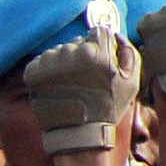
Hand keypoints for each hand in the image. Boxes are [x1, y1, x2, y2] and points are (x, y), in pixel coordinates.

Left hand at [22, 28, 138, 155]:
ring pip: (59, 51)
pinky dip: (48, 71)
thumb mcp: (132, 81)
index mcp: (97, 53)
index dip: (102, 47)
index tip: (100, 63)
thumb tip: (116, 34)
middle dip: (83, 55)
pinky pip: (42, 61)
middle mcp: (71, 54)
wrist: (77, 132)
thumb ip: (129, 51)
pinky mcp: (33, 72)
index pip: (98, 32)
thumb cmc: (108, 107)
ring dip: (64, 63)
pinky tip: (57, 86)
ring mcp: (49, 63)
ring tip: (71, 85)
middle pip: (77, 42)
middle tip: (86, 78)